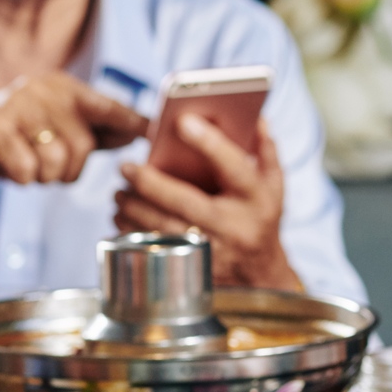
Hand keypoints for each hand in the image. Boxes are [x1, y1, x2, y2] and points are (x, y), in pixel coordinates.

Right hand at [0, 72, 147, 208]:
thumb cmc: (20, 142)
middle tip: (46, 166)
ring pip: (55, 162)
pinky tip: (7, 166)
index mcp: (64, 87)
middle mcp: (42, 88)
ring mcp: (15, 104)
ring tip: (26, 163)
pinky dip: (21, 178)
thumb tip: (144, 129)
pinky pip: (26, 170)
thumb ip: (101, 130)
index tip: (153, 132)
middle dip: (68, 170)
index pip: (107, 107)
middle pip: (82, 147)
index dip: (132, 122)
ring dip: (43, 177)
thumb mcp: (61, 131)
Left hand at [114, 117, 298, 288]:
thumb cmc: (260, 218)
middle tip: (126, 167)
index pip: (233, 166)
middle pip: (187, 203)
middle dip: (151, 184)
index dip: (209, 143)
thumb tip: (256, 117)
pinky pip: (159, 251)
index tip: (182, 122)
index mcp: (255, 198)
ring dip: (135, 211)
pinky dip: (135, 234)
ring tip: (119, 194)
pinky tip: (122, 219)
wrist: (259, 274)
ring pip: (166, 230)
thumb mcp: (273, 184)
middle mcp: (235, 226)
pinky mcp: (195, 269)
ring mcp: (214, 252)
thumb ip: (264, 149)